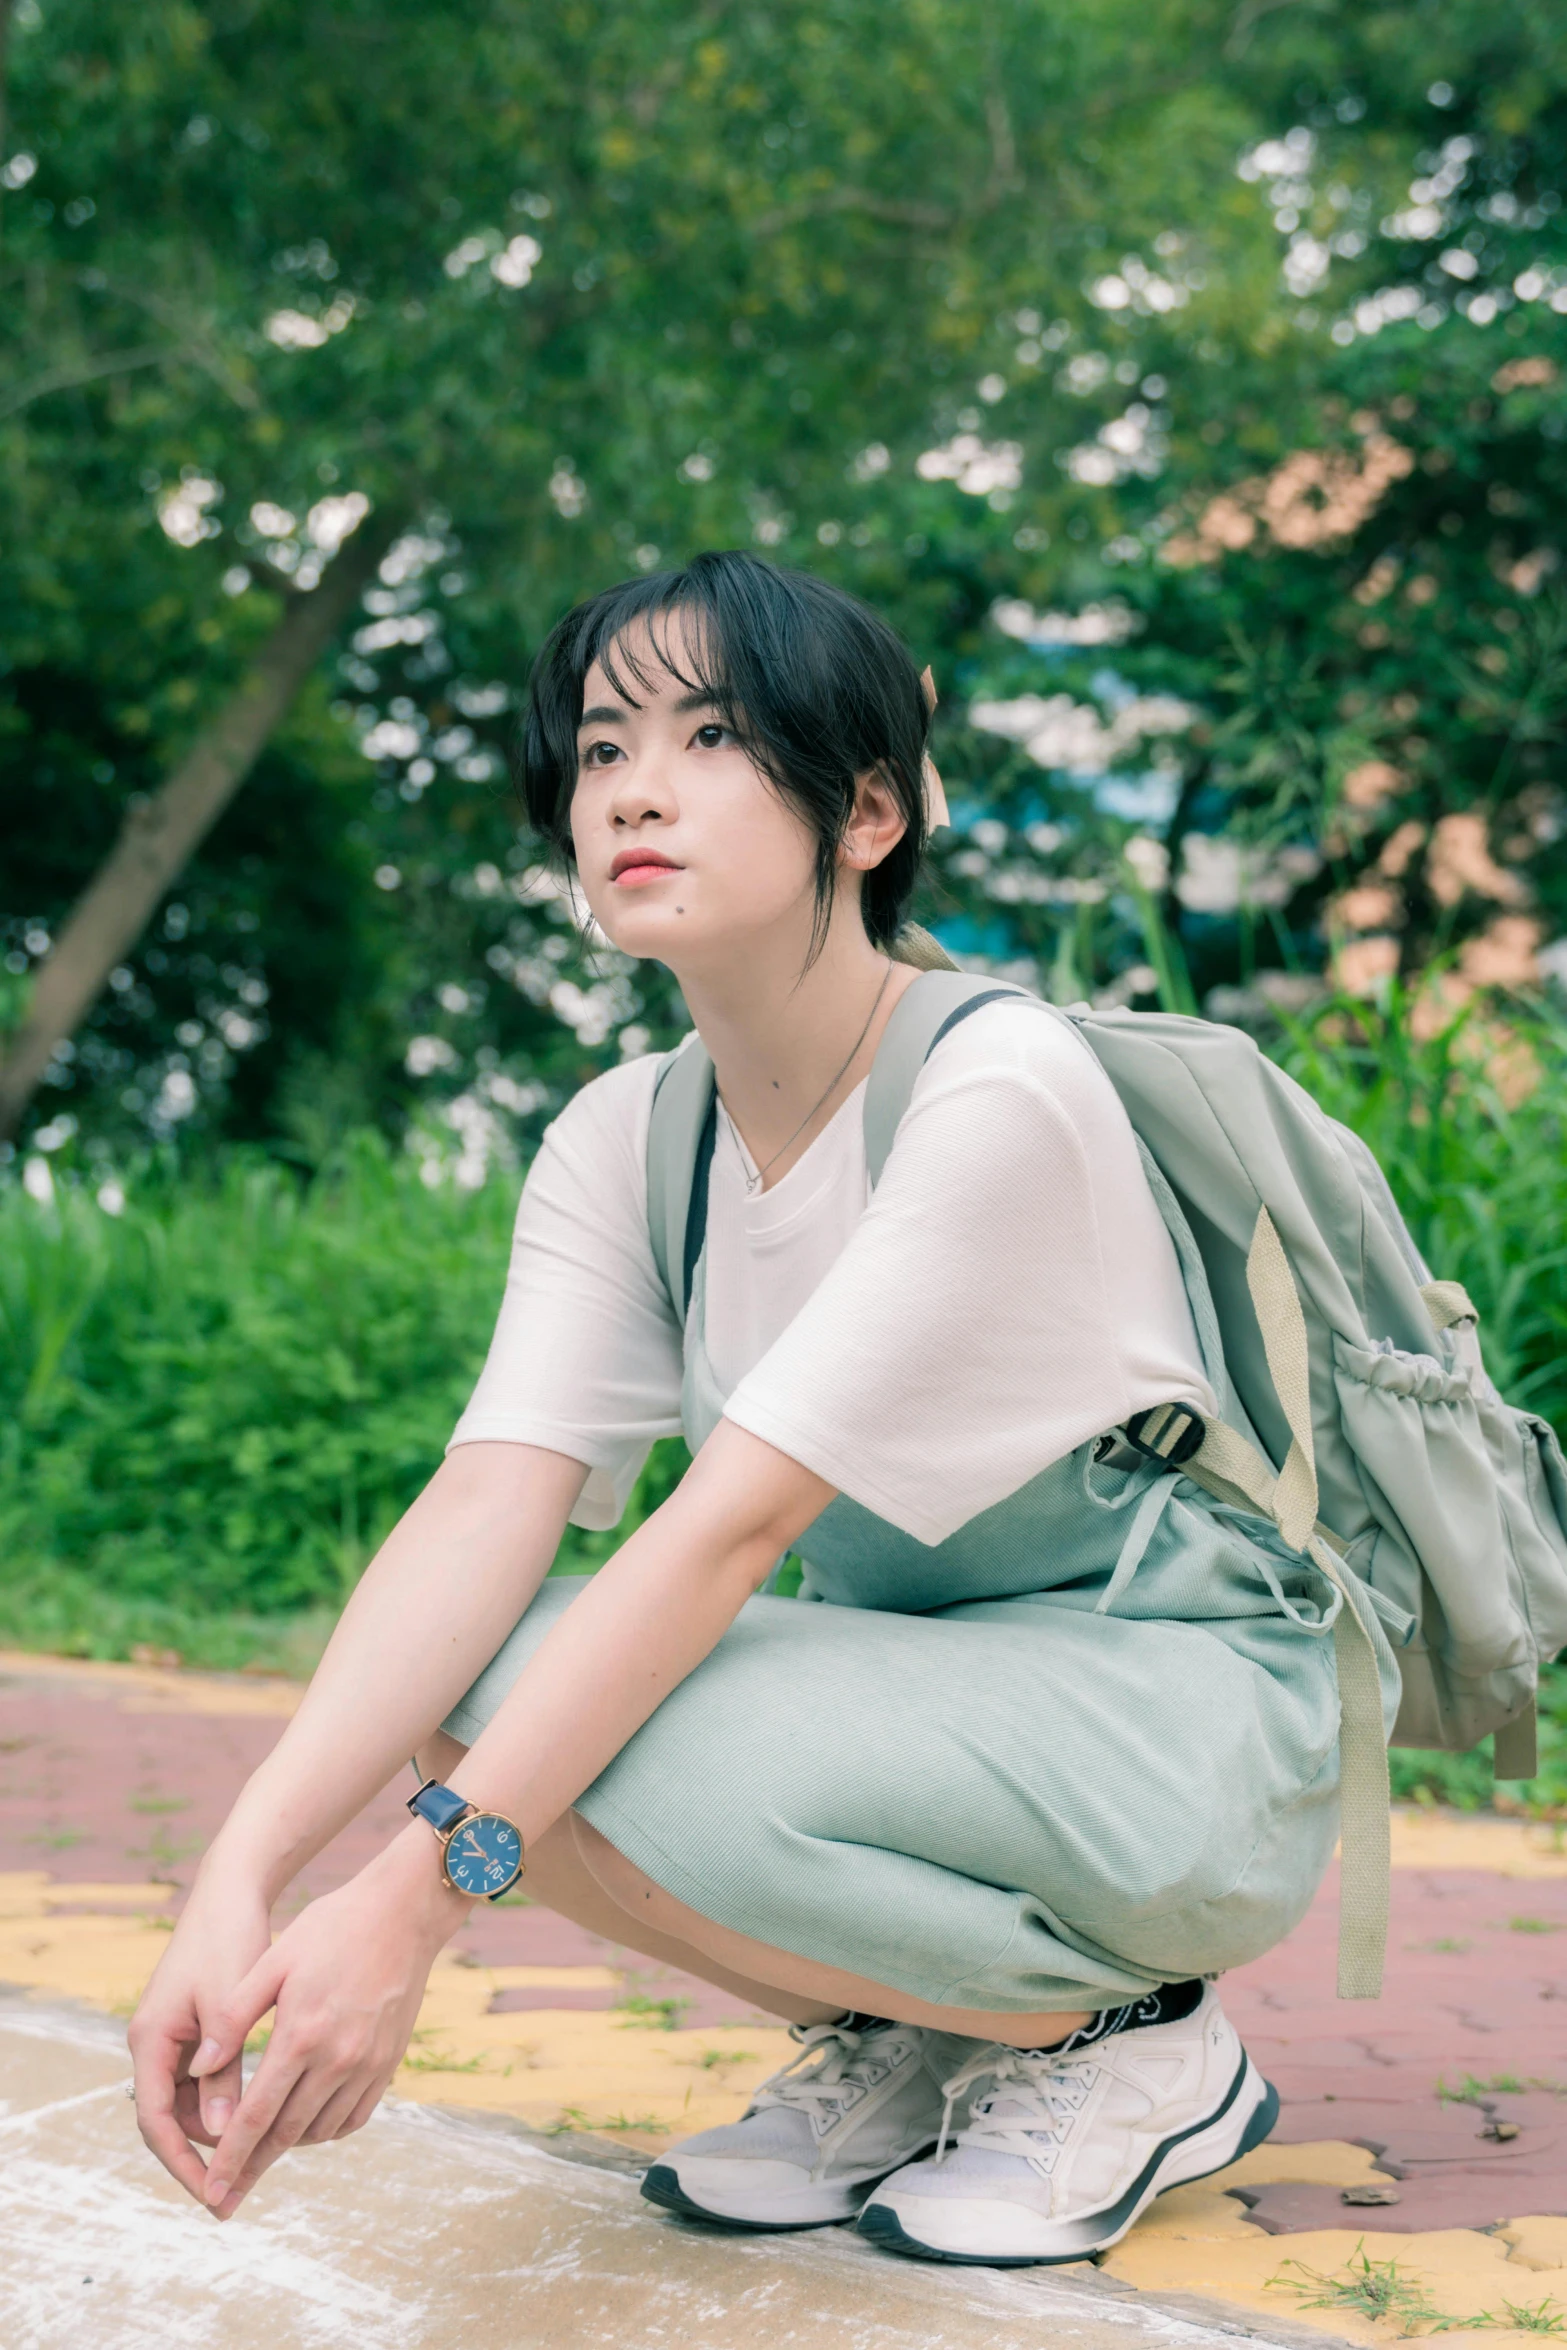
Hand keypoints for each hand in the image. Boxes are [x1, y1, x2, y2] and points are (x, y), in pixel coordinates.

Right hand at [128, 1873, 273, 2203]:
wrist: (231, 1891)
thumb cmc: (229, 1939)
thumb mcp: (229, 2004)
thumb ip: (226, 2068)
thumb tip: (227, 2134)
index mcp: (151, 2041)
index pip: (157, 2123)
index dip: (182, 2164)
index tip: (212, 2195)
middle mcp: (154, 2045)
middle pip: (174, 2119)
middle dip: (205, 2154)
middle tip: (244, 2188)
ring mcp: (173, 2038)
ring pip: (192, 2103)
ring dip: (222, 2127)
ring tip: (264, 2156)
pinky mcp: (194, 2030)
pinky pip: (206, 2081)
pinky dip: (230, 2098)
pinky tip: (267, 2111)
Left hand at [189, 1828, 467, 2218]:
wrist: (404, 1912)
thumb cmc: (331, 1927)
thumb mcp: (274, 1960)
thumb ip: (233, 2017)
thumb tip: (196, 2069)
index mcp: (301, 2035)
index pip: (256, 2115)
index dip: (230, 2158)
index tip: (210, 2191)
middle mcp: (337, 2059)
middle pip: (285, 2134)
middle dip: (251, 2169)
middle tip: (225, 2199)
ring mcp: (367, 2063)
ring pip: (318, 2130)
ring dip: (286, 2147)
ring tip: (259, 2155)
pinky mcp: (388, 2062)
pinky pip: (352, 2116)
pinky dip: (325, 2131)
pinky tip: (306, 2127)